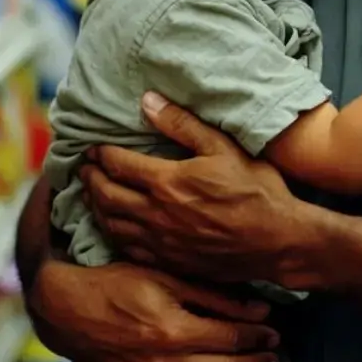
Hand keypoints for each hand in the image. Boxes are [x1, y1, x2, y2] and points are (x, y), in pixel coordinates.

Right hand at [28, 260, 279, 361]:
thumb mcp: (169, 279)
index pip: (233, 338)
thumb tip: (260, 310)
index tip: (275, 331)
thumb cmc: (120, 286)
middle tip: (274, 353)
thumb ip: (216, 298)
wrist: (69, 312)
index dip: (259, 335)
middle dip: (257, 361)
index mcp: (175, 331)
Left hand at [82, 95, 305, 284]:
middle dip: (90, 179)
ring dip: (95, 206)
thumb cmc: (257, 190)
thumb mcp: (225, 148)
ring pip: (110, 223)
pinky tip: (114, 226)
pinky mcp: (167, 261)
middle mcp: (155, 213)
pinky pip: (126, 247)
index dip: (100, 154)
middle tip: (85, 168)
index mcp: (167, 181)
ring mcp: (159, 241)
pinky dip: (112, 233)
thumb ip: (183, 124)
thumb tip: (148, 101)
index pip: (117, 164)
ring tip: (92, 194)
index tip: (93, 147)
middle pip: (105, 195)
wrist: (277, 240)